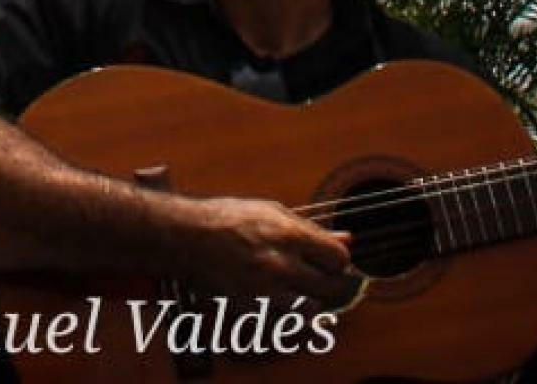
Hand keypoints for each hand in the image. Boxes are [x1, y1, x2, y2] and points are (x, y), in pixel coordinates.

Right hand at [168, 193, 361, 304]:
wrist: (188, 237)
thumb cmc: (229, 218)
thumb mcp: (273, 212)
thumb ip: (312, 230)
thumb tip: (348, 239)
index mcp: (288, 235)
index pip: (338, 259)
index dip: (336, 259)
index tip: (327, 259)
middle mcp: (280, 266)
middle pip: (330, 287)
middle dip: (325, 280)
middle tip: (310, 272)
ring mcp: (266, 292)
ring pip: (311, 310)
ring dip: (308, 299)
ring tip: (291, 284)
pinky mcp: (253, 311)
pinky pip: (287, 324)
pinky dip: (288, 315)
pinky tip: (278, 298)